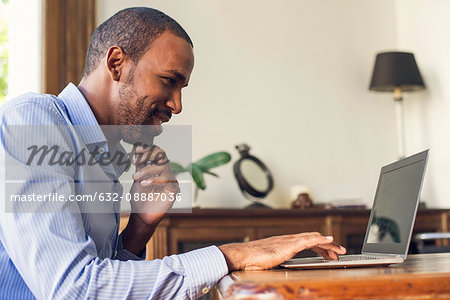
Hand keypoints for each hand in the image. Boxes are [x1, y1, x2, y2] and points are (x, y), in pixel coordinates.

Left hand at [129, 145, 179, 225]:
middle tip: (136, 161)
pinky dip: (154, 180)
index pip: (157, 152)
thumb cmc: (139, 198)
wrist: (141, 215)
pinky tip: (144, 184)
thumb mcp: (137, 178)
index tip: (136, 150)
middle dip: (149, 155)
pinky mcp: (174, 189)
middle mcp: (166, 172)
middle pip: (162, 155)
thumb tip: (137, 150)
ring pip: (163, 167)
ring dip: (147, 170)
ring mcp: (171, 180)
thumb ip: (140, 165)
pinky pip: (166, 180)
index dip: (147, 149)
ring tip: (135, 177)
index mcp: (157, 168)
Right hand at [218, 232, 345, 270]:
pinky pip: (309, 240)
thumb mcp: (268, 263)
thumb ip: (276, 262)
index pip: (305, 242)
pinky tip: (330, 241)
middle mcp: (287, 239)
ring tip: (339, 250)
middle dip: (327, 245)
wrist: (242, 256)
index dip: (318, 246)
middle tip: (338, 252)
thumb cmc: (250, 261)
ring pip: (314, 238)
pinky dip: (321, 240)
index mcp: (283, 243)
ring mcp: (288, 240)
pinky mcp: (289, 245)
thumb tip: (279, 269)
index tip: (328, 252)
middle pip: (312, 238)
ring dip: (328, 244)